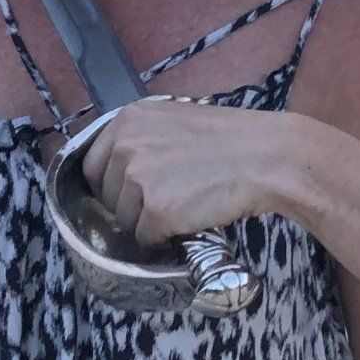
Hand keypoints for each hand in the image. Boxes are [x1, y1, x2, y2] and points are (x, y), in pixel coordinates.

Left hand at [81, 98, 297, 244]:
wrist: (267, 157)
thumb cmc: (231, 139)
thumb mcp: (175, 120)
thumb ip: (142, 138)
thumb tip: (120, 168)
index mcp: (129, 119)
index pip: (92, 164)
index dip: (108, 184)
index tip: (127, 193)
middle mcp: (127, 146)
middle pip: (105, 194)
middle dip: (128, 205)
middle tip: (164, 201)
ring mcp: (140, 179)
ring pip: (124, 219)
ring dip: (147, 223)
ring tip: (182, 210)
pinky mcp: (158, 211)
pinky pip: (144, 238)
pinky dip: (162, 240)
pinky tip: (186, 224)